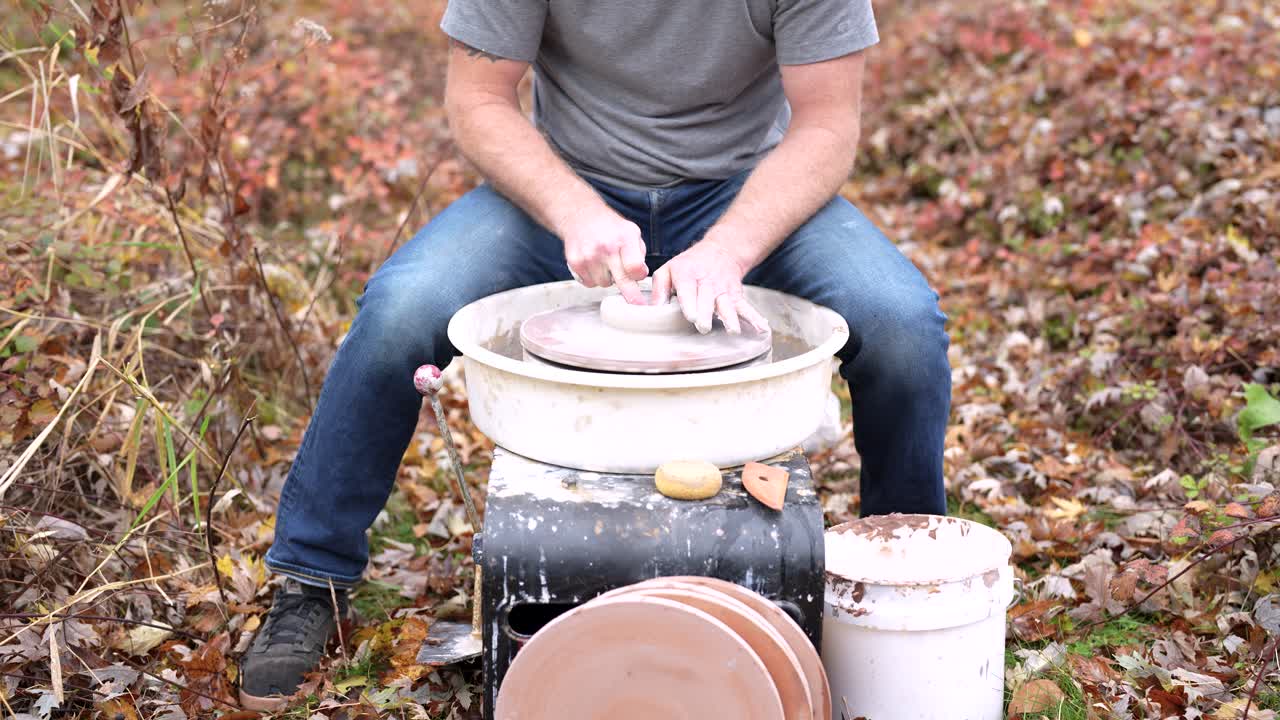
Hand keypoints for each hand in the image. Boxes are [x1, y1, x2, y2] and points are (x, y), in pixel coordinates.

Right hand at [560, 206, 647, 303]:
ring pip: (605, 284)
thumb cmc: (610, 228)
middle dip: (632, 296)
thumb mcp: (631, 232)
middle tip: (637, 304)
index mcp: (625, 238)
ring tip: (605, 263)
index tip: (639, 280)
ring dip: (607, 279)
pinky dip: (593, 278)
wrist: (580, 216)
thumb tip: (640, 276)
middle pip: (623, 281)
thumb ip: (639, 254)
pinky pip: (590, 283)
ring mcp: (589, 256)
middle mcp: (606, 247)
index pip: (635, 268)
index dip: (639, 276)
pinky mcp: (576, 263)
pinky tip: (593, 264)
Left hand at [651, 236, 768, 334]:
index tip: (690, 315)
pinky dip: (754, 318)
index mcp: (687, 275)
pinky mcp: (736, 295)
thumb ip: (660, 288)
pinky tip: (761, 329)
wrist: (720, 251)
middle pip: (707, 299)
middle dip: (706, 313)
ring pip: (727, 304)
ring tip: (733, 331)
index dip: (689, 302)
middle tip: (703, 327)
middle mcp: (707, 283)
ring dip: (730, 318)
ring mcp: (723, 290)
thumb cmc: (689, 265)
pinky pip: (745, 307)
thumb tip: (653, 309)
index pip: (688, 289)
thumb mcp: (669, 269)